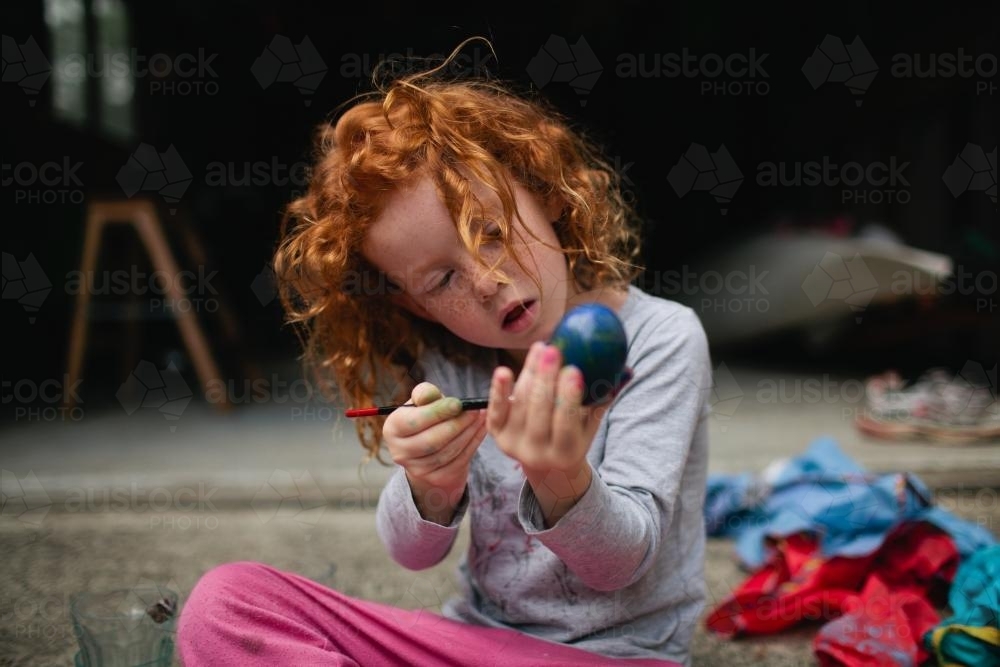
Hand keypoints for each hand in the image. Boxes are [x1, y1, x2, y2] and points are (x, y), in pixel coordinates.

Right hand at [383, 382, 486, 522]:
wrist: (429, 449)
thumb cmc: (426, 417)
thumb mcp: (422, 402)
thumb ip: (425, 393)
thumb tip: (430, 394)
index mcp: (392, 429)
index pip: (415, 421)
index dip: (438, 412)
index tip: (458, 403)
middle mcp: (400, 452)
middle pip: (432, 440)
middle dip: (457, 424)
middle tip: (474, 411)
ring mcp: (417, 469)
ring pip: (448, 451)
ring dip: (468, 433)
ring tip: (480, 417)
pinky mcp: (436, 478)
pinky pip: (459, 461)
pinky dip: (473, 444)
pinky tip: (481, 429)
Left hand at [487, 341, 624, 476]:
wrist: (544, 461)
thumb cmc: (574, 433)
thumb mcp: (591, 422)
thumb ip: (604, 398)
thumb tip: (626, 370)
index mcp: (566, 453)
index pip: (566, 423)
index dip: (568, 397)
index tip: (574, 369)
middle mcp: (537, 453)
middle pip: (540, 411)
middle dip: (545, 379)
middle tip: (553, 350)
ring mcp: (513, 444)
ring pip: (520, 404)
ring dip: (528, 373)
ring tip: (540, 348)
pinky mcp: (496, 435)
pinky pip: (496, 410)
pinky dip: (498, 390)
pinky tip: (503, 371)